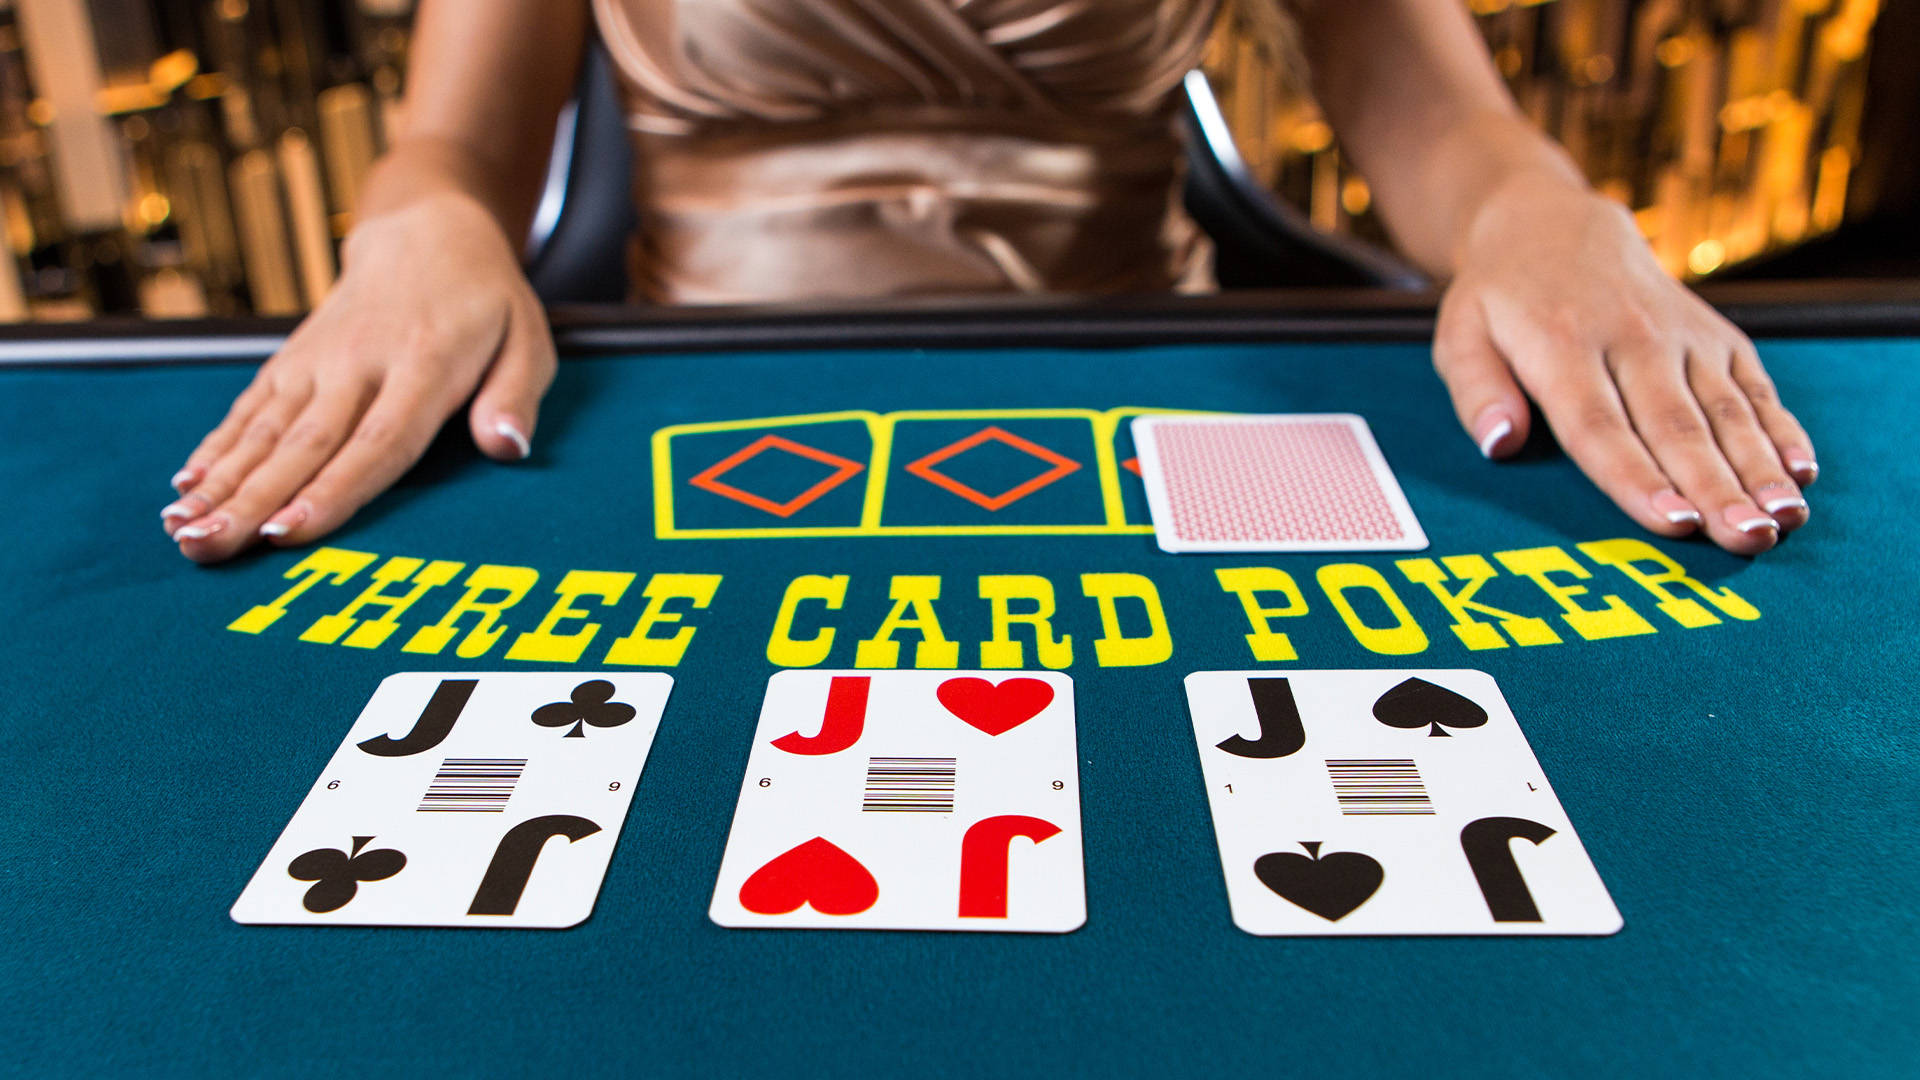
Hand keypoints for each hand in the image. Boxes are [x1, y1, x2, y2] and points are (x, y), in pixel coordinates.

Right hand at [162, 193, 554, 562]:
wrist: (427, 234)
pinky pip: (251, 406)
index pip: (378, 441)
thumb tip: (507, 448)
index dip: (332, 491)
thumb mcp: (529, 343)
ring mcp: (319, 359)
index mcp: (425, 365)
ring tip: (181, 529)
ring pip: (266, 429)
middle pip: (305, 444)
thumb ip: (515, 398)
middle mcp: (361, 363)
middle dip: (252, 500)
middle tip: (209, 547)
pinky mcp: (293, 358)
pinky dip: (217, 446)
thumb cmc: (486, 305)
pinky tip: (185, 485)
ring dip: (221, 482)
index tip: (290, 532)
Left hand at [1433, 175, 1814, 554]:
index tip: (1672, 521)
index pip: (1600, 426)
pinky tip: (1803, 471)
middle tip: (1745, 539)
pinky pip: (1754, 386)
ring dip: (1759, 468)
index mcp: (1561, 345)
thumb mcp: (1459, 334)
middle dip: (1715, 488)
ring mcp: (1681, 336)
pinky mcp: (1716, 335)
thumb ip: (1476, 391)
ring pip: (1725, 410)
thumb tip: (1500, 444)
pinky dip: (1781, 428)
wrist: (1557, 225)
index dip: (1637, 477)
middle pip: (1675, 427)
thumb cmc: (1502, 298)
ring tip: (1783, 520)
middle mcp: (1631, 338)